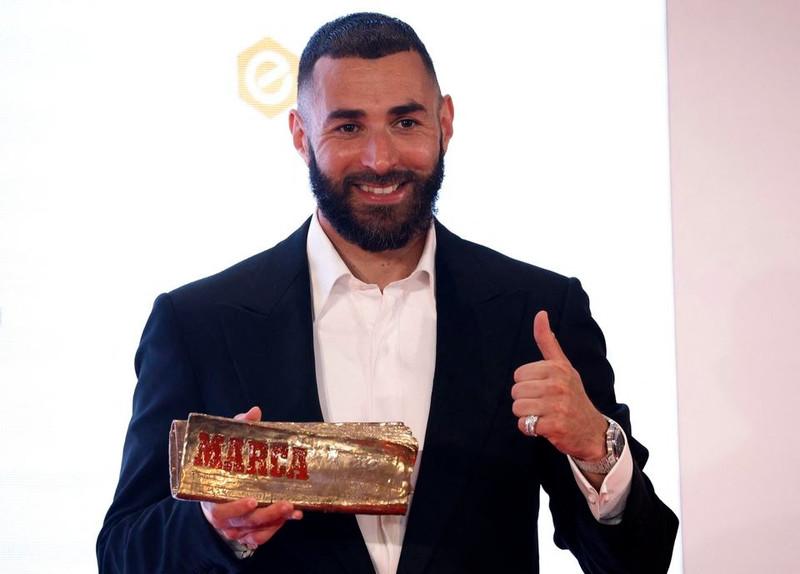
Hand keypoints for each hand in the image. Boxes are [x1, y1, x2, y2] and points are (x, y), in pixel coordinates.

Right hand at [200, 406, 302, 549]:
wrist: (213, 489)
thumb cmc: (222, 466)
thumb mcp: (227, 446)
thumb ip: (240, 429)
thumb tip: (255, 411)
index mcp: (213, 497)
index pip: (222, 509)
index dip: (236, 508)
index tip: (252, 500)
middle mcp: (222, 517)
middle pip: (245, 521)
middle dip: (267, 514)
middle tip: (287, 505)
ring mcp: (233, 527)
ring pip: (255, 531)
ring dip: (275, 522)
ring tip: (294, 511)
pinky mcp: (244, 533)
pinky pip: (259, 537)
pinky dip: (273, 530)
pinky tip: (288, 519)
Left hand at [511, 311, 607, 460]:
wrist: (591, 429)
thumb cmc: (572, 395)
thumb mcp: (563, 366)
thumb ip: (548, 342)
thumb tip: (540, 313)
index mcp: (558, 368)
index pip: (518, 374)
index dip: (527, 384)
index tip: (543, 388)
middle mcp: (559, 384)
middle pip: (516, 391)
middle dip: (525, 400)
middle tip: (544, 404)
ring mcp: (557, 406)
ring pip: (517, 408)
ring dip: (526, 415)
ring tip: (543, 414)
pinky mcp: (554, 426)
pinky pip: (524, 425)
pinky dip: (530, 429)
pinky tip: (545, 426)